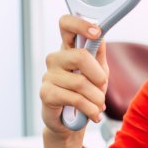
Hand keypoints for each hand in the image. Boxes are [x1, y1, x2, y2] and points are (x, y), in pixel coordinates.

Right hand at [40, 15, 108, 135]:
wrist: (71, 122)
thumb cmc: (85, 93)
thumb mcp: (98, 72)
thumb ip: (98, 53)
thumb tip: (101, 33)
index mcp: (68, 49)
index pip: (66, 24)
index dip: (80, 24)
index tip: (97, 32)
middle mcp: (56, 58)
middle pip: (80, 56)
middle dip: (98, 76)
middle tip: (102, 87)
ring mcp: (48, 75)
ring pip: (81, 82)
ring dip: (97, 98)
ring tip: (98, 105)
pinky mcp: (46, 93)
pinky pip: (75, 99)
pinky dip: (90, 109)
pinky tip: (94, 115)